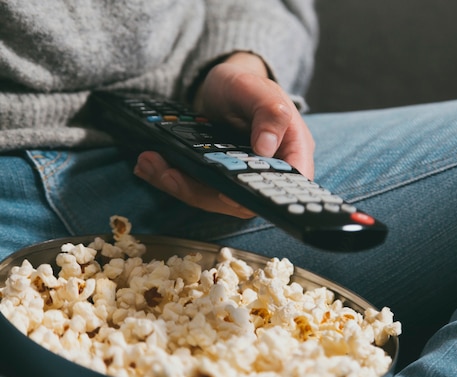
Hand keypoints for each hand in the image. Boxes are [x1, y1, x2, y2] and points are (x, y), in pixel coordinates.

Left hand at [133, 52, 314, 218]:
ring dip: (179, 185)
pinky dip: (172, 179)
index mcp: (292, 150)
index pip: (287, 186)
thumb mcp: (257, 89)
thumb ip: (269, 112)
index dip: (260, 197)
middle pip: (242, 199)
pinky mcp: (218, 178)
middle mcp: (269, 171)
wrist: (223, 86)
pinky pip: (198, 187)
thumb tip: (267, 148)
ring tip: (150, 164)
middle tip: (168, 173)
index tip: (227, 195)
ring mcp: (241, 177)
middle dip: (201, 191)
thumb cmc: (246, 84)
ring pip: (214, 197)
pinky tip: (150, 167)